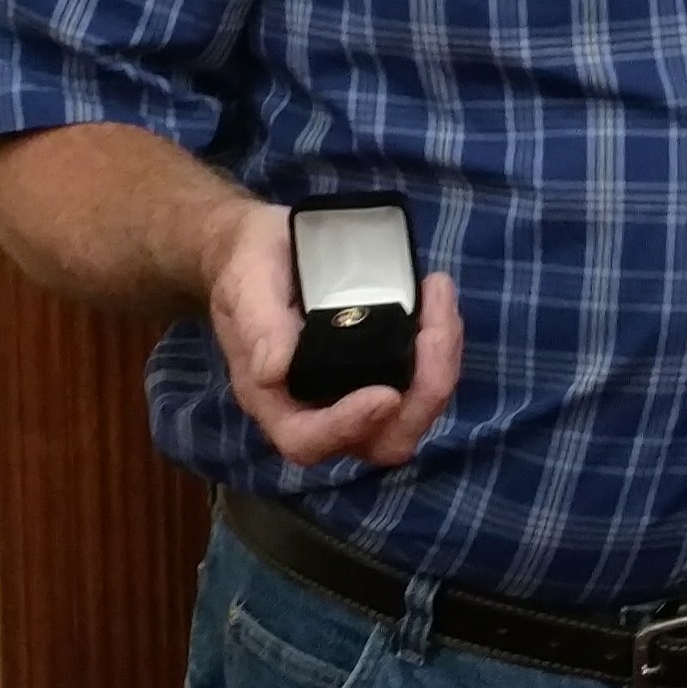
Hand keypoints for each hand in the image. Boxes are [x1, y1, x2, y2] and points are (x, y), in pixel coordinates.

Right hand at [205, 200, 463, 467]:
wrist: (266, 246)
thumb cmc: (248, 268)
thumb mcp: (245, 284)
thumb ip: (258, 325)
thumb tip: (273, 370)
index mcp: (276, 399)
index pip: (309, 441)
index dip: (349, 427)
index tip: (386, 394)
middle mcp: (320, 404)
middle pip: (380, 439)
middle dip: (423, 395)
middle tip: (436, 331)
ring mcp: (356, 386)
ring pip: (413, 408)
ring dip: (440, 362)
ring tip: (439, 296)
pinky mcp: (383, 360)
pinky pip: (422, 373)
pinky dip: (440, 340)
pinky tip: (435, 293)